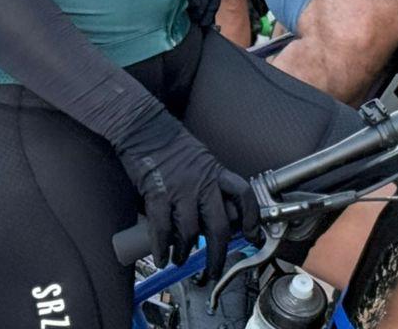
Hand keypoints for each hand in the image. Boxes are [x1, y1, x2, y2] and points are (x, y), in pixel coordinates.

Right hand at [112, 106, 260, 280]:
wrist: (145, 128)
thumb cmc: (172, 144)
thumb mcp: (201, 159)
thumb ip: (209, 182)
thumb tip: (215, 210)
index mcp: (216, 172)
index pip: (243, 195)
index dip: (251, 217)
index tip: (252, 234)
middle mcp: (202, 183)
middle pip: (219, 226)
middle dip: (219, 254)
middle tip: (214, 270)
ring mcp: (180, 190)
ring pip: (191, 233)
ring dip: (186, 253)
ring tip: (181, 260)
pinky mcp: (157, 195)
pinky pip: (163, 229)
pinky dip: (163, 248)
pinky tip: (162, 257)